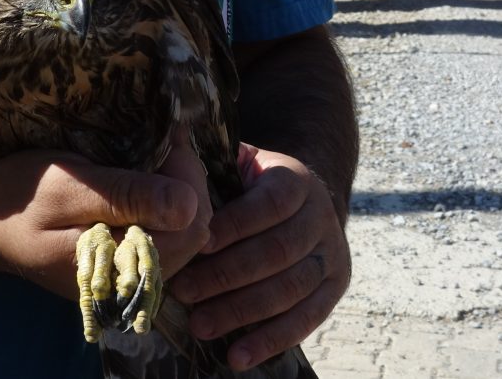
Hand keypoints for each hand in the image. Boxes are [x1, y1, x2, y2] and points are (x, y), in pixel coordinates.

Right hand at [0, 148, 209, 299]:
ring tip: (156, 158)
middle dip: (188, 182)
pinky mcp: (125, 268)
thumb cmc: (20, 196)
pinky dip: (165, 205)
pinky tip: (147, 181)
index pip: (190, 225)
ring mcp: (129, 278)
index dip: (188, 177)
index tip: (167, 140)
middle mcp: (129, 283)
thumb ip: (125, 197)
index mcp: (118, 267)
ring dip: (179, 192)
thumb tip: (188, 205)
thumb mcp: (69, 187)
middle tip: (165, 143)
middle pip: (195, 232)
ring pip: (185, 234)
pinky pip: (166, 236)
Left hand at [170, 144, 350, 371]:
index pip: (270, 204)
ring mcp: (333, 253)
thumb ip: (205, 162)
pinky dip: (271, 340)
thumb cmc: (247, 186)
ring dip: (243, 311)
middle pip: (277, 251)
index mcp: (295, 179)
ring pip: (291, 288)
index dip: (235, 225)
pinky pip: (307, 319)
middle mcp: (321, 215)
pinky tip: (238, 357)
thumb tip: (165, 145)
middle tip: (184, 291)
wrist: (301, 203)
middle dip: (228, 275)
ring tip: (201, 326)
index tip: (197, 243)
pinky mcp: (336, 287)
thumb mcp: (234, 164)